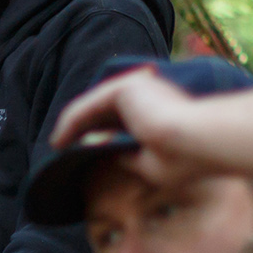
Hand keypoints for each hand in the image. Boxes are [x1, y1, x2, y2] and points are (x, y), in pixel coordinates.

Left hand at [49, 65, 213, 189]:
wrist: (197, 141)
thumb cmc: (184, 159)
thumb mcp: (150, 164)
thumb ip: (127, 156)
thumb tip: (106, 156)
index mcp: (156, 111)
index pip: (120, 121)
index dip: (98, 136)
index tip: (82, 154)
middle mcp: (146, 95)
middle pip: (103, 113)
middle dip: (81, 130)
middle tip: (61, 148)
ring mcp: (135, 88)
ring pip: (93, 108)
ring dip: (71, 127)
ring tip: (56, 145)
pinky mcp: (123, 88)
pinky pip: (88, 107)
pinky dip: (71, 124)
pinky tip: (59, 141)